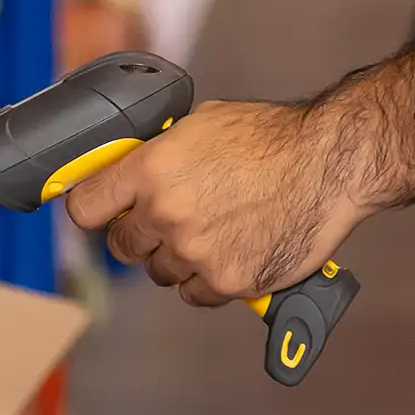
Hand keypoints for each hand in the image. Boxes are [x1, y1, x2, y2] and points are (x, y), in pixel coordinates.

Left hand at [64, 99, 360, 306]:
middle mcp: (165, 213)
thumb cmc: (275, 136)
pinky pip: (196, 292)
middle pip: (123, 245)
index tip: (103, 207)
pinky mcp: (225, 281)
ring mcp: (194, 252)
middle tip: (177, 213)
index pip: (86, 206)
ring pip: (161, 271)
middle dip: (144, 231)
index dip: (95, 206)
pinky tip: (234, 247)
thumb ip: (164, 152)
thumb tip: (138, 166)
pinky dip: (209, 277)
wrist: (328, 162)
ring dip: (180, 255)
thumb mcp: (206, 122)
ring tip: (219, 226)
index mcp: (153, 168)